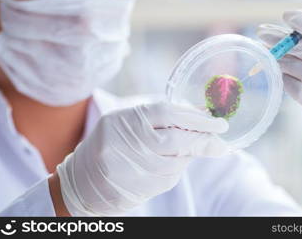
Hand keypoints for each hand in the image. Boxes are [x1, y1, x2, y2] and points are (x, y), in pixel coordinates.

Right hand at [56, 101, 228, 215]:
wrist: (82, 180)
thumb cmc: (112, 143)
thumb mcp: (130, 121)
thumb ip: (163, 116)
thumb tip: (202, 113)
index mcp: (125, 119)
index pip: (168, 113)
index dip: (196, 117)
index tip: (218, 123)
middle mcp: (126, 142)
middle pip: (176, 139)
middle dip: (203, 139)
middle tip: (220, 141)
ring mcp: (130, 167)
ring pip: (176, 162)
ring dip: (189, 156)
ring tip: (188, 150)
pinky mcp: (136, 188)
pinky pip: (168, 178)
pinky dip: (176, 170)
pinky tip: (170, 164)